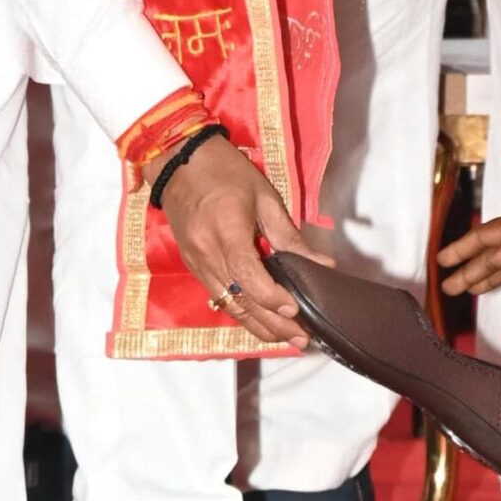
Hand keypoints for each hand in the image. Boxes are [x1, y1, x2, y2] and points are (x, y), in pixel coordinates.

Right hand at [153, 134, 320, 344]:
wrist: (178, 161)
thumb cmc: (226, 172)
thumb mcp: (264, 196)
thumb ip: (290, 236)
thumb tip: (322, 264)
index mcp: (226, 231)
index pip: (249, 277)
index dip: (272, 298)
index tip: (295, 309)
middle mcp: (207, 254)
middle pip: (239, 301)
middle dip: (271, 324)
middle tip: (300, 339)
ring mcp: (197, 263)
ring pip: (228, 306)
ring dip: (257, 325)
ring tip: (285, 338)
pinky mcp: (193, 267)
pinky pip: (218, 298)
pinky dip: (241, 312)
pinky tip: (260, 320)